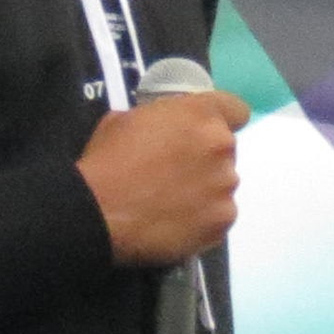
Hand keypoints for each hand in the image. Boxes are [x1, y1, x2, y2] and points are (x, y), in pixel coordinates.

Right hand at [77, 90, 249, 267]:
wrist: (97, 212)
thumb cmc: (107, 160)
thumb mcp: (126, 120)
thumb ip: (160, 120)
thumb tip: (165, 132)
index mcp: (200, 114)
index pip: (236, 110)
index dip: (223, 119)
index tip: (205, 133)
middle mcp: (222, 147)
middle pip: (225, 151)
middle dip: (205, 159)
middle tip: (174, 174)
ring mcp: (225, 187)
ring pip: (222, 185)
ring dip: (204, 190)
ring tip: (171, 204)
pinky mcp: (222, 222)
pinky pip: (218, 217)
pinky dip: (202, 219)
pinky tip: (176, 223)